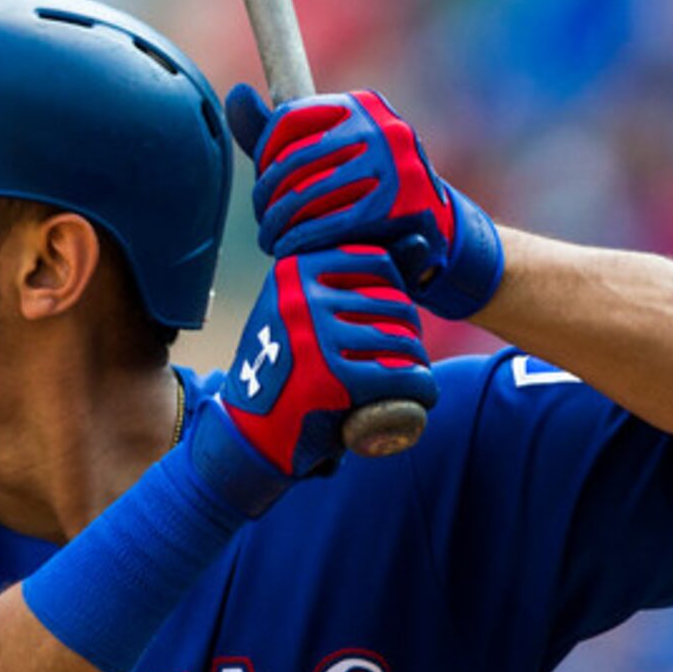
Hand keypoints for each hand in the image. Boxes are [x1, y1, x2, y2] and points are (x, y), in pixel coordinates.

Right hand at [192, 247, 435, 493]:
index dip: (394, 291)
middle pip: (395, 303)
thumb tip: (423, 239)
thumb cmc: (287, 366)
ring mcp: (315, 338)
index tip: (386, 319)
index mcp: (291, 272)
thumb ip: (356, 278)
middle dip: (409, 333)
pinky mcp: (333, 380)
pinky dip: (423, 390)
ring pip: (403, 340)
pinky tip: (421, 398)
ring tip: (411, 376)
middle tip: (403, 357)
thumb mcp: (306, 311)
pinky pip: (404, 376)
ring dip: (418, 362)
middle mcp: (300, 298)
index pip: (376, 262)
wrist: (249, 432)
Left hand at [225, 85, 504, 318]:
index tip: (263, 187)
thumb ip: (276, 132)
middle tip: (265, 224)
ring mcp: (394, 164)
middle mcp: (382, 126)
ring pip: (309, 193)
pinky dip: (301, 240)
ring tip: (272, 241)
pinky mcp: (397, 207)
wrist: (435, 234)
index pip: (289, 119)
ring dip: (280, 223)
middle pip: (296, 160)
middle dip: (269, 197)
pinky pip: (330, 223)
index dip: (265, 157)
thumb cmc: (366, 190)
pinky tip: (289, 251)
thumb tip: (237, 93)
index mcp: (363, 104)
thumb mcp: (324, 155)